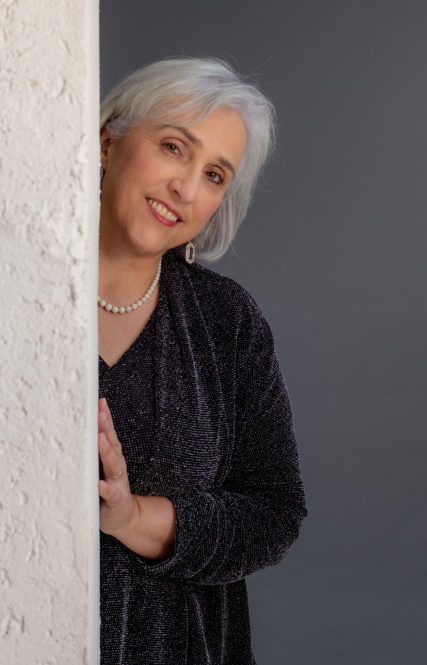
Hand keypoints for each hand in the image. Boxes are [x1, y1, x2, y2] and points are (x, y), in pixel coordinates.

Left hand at [98, 397, 136, 536]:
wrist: (124, 516)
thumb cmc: (107, 487)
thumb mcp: (102, 466)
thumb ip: (94, 450)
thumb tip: (75, 428)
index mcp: (112, 456)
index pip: (108, 433)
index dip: (105, 417)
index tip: (98, 401)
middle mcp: (117, 465)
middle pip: (112, 443)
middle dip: (106, 427)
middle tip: (100, 412)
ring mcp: (118, 481)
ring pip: (113, 464)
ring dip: (107, 452)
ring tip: (101, 439)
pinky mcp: (117, 499)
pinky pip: (112, 493)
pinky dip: (106, 488)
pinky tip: (101, 484)